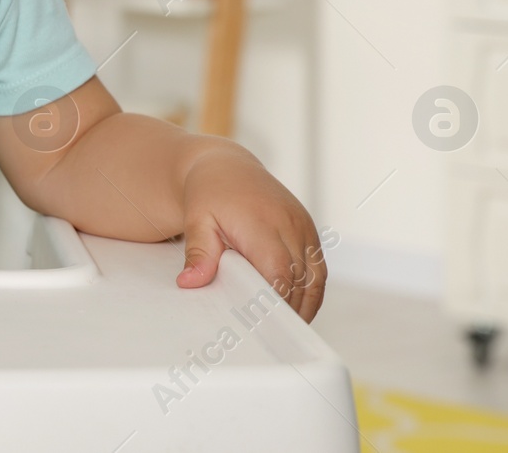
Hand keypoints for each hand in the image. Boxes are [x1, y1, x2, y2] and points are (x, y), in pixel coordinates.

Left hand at [174, 144, 327, 321]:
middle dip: (288, 311)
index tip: (263, 327)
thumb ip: (199, 253)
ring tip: (285, 330)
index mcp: (262, 223)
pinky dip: (310, 292)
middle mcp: (289, 224)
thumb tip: (190, 283)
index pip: (278, 272)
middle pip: (299, 280)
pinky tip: (295, 310)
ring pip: (315, 278)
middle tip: (272, 339)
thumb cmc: (208, 195)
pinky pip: (318, 269)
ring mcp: (304, 227)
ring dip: (304, 305)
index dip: (275, 302)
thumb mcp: (197, 221)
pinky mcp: (309, 230)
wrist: (225, 168)